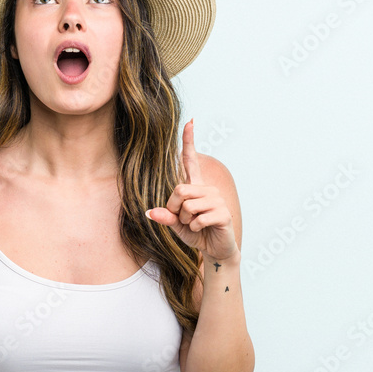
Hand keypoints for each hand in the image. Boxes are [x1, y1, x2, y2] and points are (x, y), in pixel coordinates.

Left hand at [145, 119, 239, 262]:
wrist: (216, 250)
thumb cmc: (196, 233)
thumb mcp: (176, 225)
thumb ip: (165, 217)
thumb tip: (149, 213)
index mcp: (196, 187)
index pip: (190, 161)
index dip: (189, 142)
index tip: (190, 121)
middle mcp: (207, 189)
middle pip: (180, 189)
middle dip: (175, 208)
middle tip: (182, 219)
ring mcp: (217, 200)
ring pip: (188, 205)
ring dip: (185, 220)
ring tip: (194, 224)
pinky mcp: (223, 213)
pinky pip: (198, 218)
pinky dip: (194, 227)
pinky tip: (202, 229)